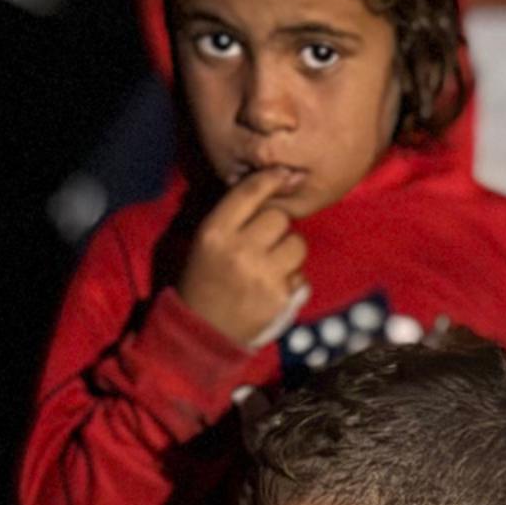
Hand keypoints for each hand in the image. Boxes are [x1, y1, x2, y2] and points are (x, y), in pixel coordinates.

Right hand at [173, 165, 308, 345]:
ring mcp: (263, 274)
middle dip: (276, 227)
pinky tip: (274, 288)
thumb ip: (233, 216)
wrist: (204, 329)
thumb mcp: (206, 242)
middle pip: (280, 217)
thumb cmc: (205, 278)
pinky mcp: (281, 297)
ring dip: (289, 252)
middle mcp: (240, 249)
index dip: (270, 179)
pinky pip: (302, 275)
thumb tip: (270, 182)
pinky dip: (292, 280)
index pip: (249, 193)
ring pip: (297, 244)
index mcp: (216, 231)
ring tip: (272, 265)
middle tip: (265, 242)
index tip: (282, 175)